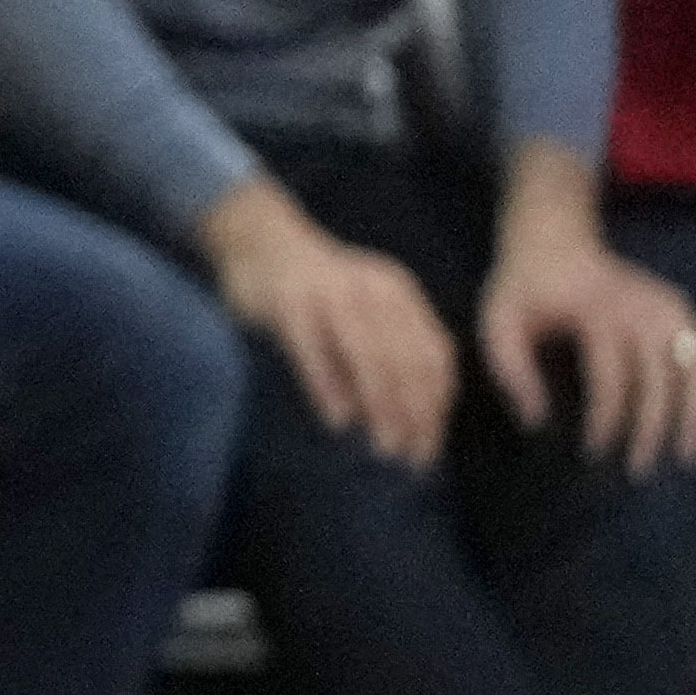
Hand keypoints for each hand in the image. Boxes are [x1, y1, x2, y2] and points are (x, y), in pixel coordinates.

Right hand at [202, 180, 456, 464]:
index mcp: (399, 294)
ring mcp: (329, 293)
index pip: (434, 355)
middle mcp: (372, 290)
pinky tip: (338, 419)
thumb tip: (413, 418)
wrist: (258, 238)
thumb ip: (390, 349)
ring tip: (384, 445)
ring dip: (382, 406)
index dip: (437, 404)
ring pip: (369, 355)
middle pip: (406, 359)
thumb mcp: (364, 309)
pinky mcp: (288, 301)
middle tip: (410, 456)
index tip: (430, 446)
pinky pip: (313, 349)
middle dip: (414, 414)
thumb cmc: (315, 290)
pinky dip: (329, 386)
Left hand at [479, 225, 695, 474]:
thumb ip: (512, 371)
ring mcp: (669, 307)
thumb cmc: (523, 290)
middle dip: (650, 429)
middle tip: (637, 470)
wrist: (553, 243)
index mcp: (597, 310)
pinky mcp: (681, 310)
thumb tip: (536, 421)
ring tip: (685, 458)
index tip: (593, 452)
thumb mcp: (498, 323)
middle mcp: (643, 308)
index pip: (612, 377)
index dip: (606, 419)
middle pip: (660, 380)